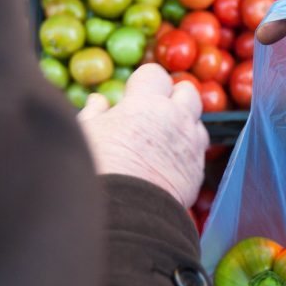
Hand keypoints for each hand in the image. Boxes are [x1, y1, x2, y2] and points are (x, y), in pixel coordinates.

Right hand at [78, 64, 208, 207]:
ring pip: (198, 122)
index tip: (133, 96)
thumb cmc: (98, 168)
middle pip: (188, 91)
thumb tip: (99, 101)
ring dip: (185, 124)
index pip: (155, 74)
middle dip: (174, 97)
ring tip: (162, 139)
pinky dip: (187, 152)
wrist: (124, 211)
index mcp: (147, 102)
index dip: (144, 82)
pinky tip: (167, 163)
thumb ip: (95, 112)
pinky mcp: (197, 170)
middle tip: (154, 112)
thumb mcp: (86, 133)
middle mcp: (175, 118)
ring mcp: (191, 144)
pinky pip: (198, 152)